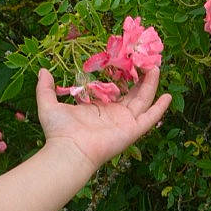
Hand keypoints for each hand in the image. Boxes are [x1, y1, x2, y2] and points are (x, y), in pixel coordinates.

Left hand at [35, 66, 169, 171]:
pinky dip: (160, 108)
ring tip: (155, 67)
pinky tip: (167, 95)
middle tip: (146, 60)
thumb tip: (42, 70)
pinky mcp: (132, 130)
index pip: (115, 89)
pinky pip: (150, 118)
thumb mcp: (49, 104)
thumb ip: (45, 88)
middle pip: (133, 93)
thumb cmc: (59, 131)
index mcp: (98, 108)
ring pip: (143, 100)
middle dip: (140, 77)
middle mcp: (114, 115)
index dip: (123, 75)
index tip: (128, 59)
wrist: (68, 151)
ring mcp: (124, 122)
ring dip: (150, 85)